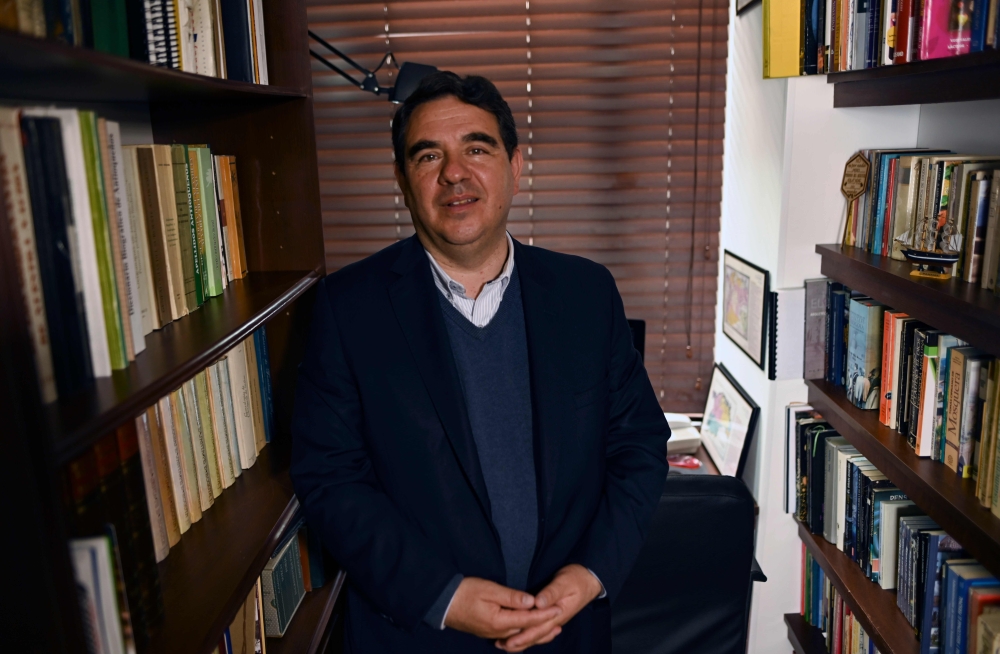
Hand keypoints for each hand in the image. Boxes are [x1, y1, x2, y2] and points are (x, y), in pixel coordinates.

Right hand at [443, 577, 562, 639]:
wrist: (442, 603)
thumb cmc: (465, 592)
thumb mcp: (488, 589)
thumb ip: (511, 597)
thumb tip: (532, 601)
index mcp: (499, 621)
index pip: (528, 619)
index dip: (545, 614)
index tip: (559, 608)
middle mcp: (498, 632)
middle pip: (526, 632)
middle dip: (544, 627)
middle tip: (561, 621)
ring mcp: (492, 634)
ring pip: (519, 637)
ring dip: (536, 633)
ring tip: (551, 629)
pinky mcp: (488, 632)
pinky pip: (511, 637)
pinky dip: (523, 634)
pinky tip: (528, 632)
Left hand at [496, 564, 602, 651]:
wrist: (589, 579)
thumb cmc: (576, 579)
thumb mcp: (563, 582)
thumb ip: (551, 593)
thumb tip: (538, 603)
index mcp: (558, 614)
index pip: (539, 628)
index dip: (524, 636)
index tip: (510, 641)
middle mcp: (555, 620)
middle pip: (536, 635)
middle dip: (519, 642)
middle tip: (501, 646)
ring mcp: (554, 620)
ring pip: (537, 635)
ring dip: (522, 641)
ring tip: (505, 645)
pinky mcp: (551, 616)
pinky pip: (539, 629)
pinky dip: (529, 635)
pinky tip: (520, 637)